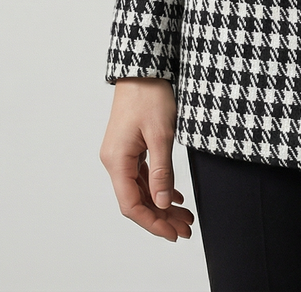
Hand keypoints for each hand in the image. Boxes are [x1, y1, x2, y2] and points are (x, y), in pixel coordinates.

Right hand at [99, 77, 193, 241]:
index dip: (152, 223)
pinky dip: (159, 186)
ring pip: (141, 188)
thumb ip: (161, 170)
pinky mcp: (130, 145)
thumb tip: (161, 203)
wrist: (143, 66)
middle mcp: (115, 160)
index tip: (173, 234)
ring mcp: (122, 153)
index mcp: (117, 160)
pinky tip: (174, 195)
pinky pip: (143, 174)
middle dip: (161, 217)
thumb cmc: (150, 94)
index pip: (132, 204)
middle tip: (186, 229)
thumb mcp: (161, 134)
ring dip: (161, 203)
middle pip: (137, 199)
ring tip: (185, 216)